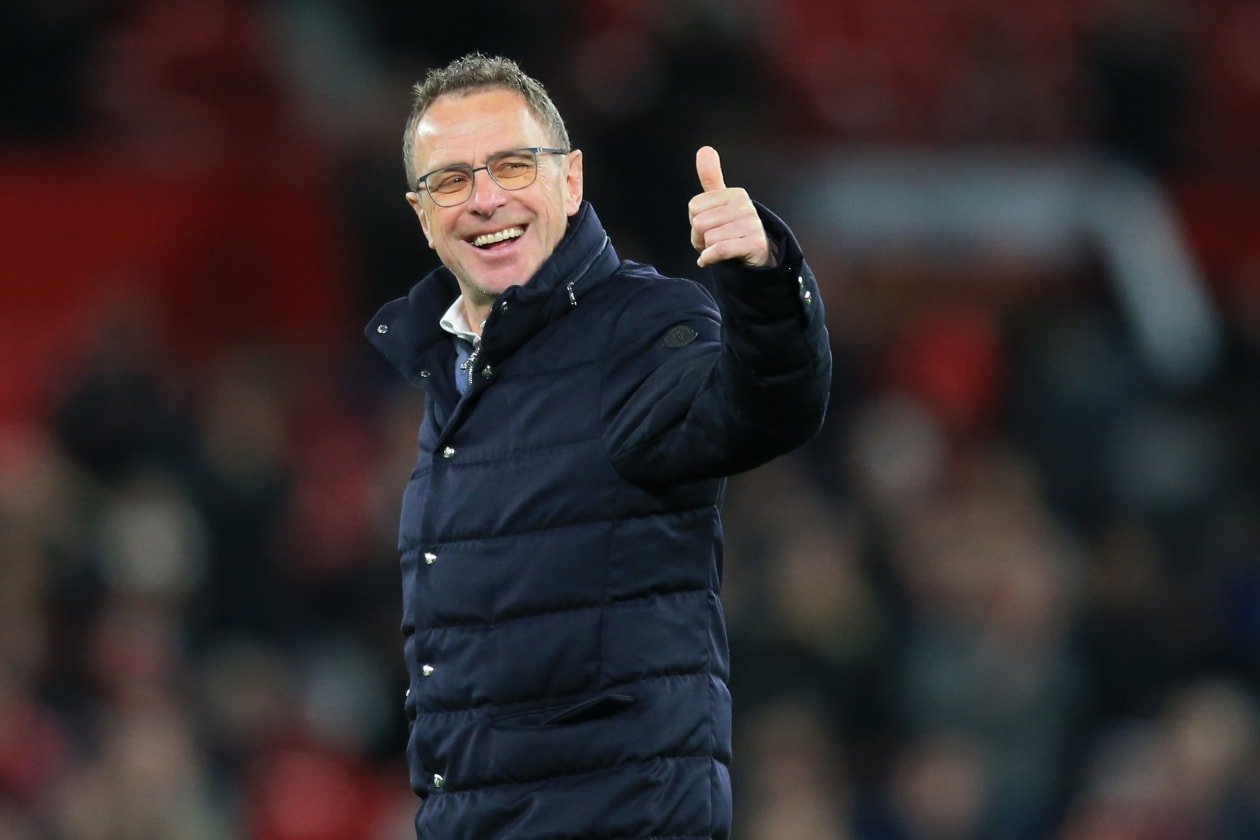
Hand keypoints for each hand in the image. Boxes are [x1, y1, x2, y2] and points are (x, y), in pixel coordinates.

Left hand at [688, 145, 772, 268]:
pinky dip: (709, 258)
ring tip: (720, 249)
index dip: (695, 222)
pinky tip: (709, 260)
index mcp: (735, 194)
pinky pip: (719, 250)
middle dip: (700, 238)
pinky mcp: (754, 244)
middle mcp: (745, 206)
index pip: (694, 208)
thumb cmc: (732, 229)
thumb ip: (711, 178)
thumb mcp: (720, 203)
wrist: (755, 255)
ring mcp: (751, 225)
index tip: (710, 227)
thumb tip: (704, 149)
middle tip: (714, 240)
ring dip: (707, 250)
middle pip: (700, 224)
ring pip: (709, 239)